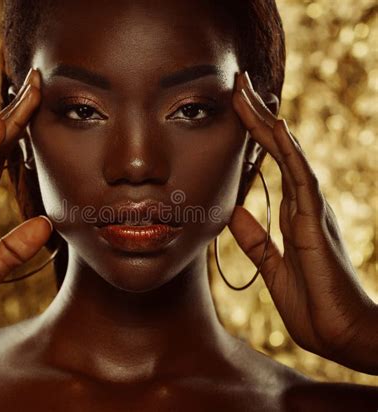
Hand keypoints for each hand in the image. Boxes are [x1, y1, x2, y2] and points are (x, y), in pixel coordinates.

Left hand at [229, 71, 377, 374]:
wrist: (341, 336)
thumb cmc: (313, 306)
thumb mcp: (272, 266)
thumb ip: (255, 240)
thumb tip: (234, 213)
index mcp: (293, 215)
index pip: (271, 164)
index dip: (254, 136)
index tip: (237, 109)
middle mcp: (306, 204)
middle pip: (279, 150)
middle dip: (258, 117)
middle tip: (239, 84)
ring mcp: (313, 210)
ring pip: (288, 156)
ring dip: (268, 124)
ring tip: (249, 93)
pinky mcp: (317, 222)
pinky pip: (302, 179)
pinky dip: (288, 153)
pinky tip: (277, 129)